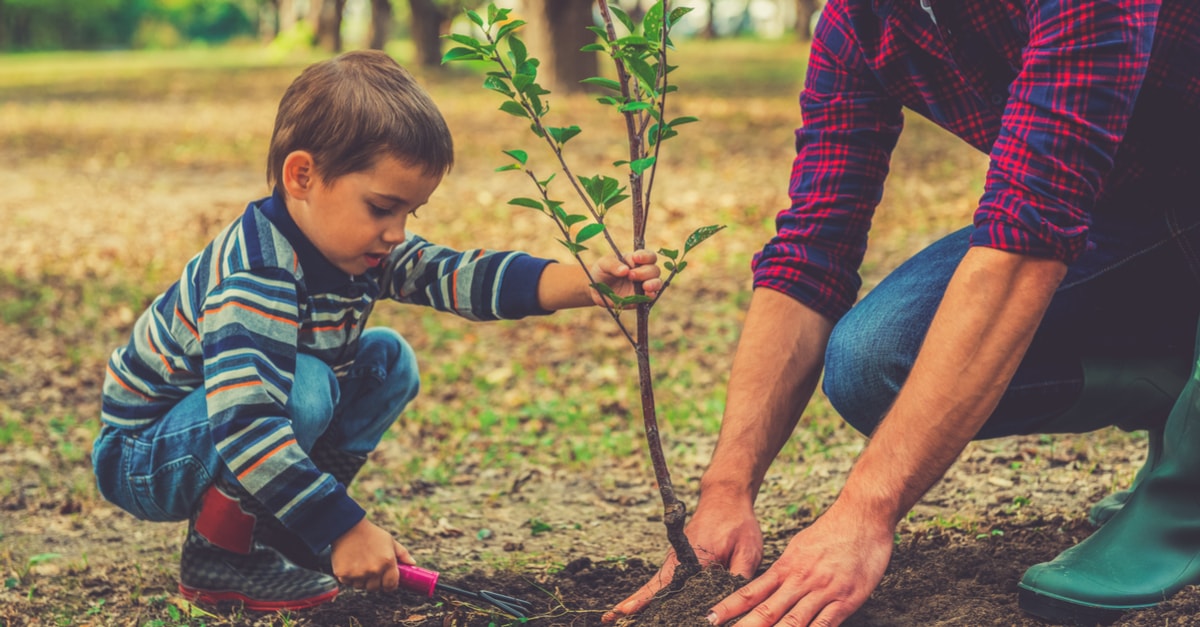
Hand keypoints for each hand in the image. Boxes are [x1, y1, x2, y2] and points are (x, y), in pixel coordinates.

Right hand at [330, 518, 413, 591]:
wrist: (347, 527)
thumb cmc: (371, 534)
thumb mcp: (390, 541)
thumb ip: (402, 554)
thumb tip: (413, 564)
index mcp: (387, 562)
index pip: (391, 585)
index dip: (390, 585)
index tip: (387, 582)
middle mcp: (374, 570)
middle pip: (375, 588)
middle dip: (374, 582)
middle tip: (371, 571)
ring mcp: (358, 573)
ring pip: (361, 586)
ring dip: (361, 580)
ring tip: (360, 565)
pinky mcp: (344, 574)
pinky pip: (348, 582)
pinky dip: (349, 577)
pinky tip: (350, 564)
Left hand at [589, 249, 662, 306]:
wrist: (596, 290)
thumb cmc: (601, 272)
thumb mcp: (603, 264)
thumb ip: (613, 264)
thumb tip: (625, 270)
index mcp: (635, 260)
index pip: (649, 256)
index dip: (646, 256)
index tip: (636, 258)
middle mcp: (642, 272)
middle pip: (654, 269)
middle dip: (645, 272)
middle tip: (631, 275)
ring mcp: (643, 285)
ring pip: (657, 282)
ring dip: (654, 283)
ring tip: (645, 286)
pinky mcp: (641, 298)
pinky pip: (651, 296)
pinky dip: (652, 295)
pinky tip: (647, 294)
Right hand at [604, 492, 763, 621]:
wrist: (726, 498)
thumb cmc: (738, 523)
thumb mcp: (748, 551)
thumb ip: (739, 578)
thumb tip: (732, 606)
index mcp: (693, 558)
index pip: (665, 584)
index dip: (645, 599)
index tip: (625, 610)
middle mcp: (678, 560)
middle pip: (653, 587)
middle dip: (633, 604)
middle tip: (609, 618)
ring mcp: (676, 560)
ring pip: (656, 585)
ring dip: (640, 600)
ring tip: (617, 616)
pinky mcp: (679, 561)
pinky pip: (663, 581)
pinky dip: (651, 594)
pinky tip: (645, 607)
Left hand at [707, 500, 893, 625]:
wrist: (863, 515)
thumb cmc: (832, 530)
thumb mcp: (800, 547)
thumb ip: (785, 570)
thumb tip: (769, 585)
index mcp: (786, 567)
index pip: (751, 592)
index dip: (729, 607)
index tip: (711, 618)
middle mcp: (799, 580)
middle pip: (766, 611)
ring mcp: (822, 591)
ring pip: (792, 622)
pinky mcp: (845, 599)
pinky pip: (825, 624)